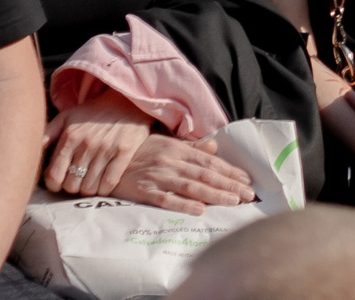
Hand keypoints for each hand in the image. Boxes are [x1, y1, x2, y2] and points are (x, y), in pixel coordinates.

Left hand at [44, 90, 157, 197]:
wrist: (127, 100)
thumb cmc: (93, 112)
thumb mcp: (67, 117)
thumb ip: (47, 134)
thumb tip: (30, 151)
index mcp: (70, 136)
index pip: (54, 176)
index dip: (54, 185)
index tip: (59, 183)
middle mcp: (87, 143)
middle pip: (72, 185)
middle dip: (72, 187)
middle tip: (77, 181)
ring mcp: (107, 148)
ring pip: (90, 188)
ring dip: (88, 190)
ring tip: (89, 182)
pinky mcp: (125, 151)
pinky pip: (109, 183)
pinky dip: (104, 189)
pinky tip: (103, 183)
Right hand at [112, 134, 258, 212]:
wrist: (106, 160)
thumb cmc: (140, 152)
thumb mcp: (166, 144)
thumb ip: (191, 147)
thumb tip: (215, 147)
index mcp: (178, 149)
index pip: (210, 162)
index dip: (229, 171)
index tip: (246, 180)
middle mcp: (171, 162)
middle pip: (205, 174)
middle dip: (229, 185)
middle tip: (248, 194)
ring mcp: (158, 177)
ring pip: (192, 186)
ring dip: (215, 195)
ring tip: (233, 202)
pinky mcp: (144, 191)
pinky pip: (167, 200)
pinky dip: (184, 205)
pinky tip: (200, 211)